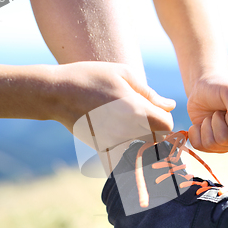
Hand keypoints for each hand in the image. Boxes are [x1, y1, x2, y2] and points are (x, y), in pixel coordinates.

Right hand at [52, 62, 175, 149]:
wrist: (56, 94)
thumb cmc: (91, 77)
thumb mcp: (123, 74)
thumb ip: (149, 93)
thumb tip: (170, 105)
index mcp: (135, 109)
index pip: (167, 126)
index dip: (165, 119)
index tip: (156, 112)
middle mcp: (127, 129)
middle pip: (157, 140)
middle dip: (156, 131)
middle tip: (142, 117)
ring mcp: (114, 142)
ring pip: (142, 148)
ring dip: (142, 139)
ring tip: (127, 122)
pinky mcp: (104, 149)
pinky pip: (124, 153)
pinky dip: (126, 145)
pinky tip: (114, 129)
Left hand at [187, 75, 227, 152]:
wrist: (205, 88)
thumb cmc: (222, 86)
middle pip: (226, 141)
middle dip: (215, 121)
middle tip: (219, 110)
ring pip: (213, 145)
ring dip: (205, 126)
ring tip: (212, 115)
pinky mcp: (218, 147)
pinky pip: (202, 148)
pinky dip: (196, 133)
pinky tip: (202, 124)